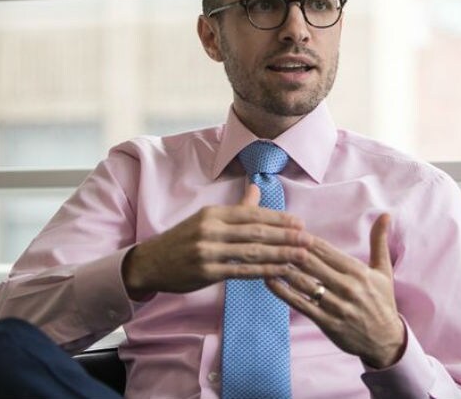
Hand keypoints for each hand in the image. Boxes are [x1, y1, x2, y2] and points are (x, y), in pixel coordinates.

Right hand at [122, 184, 311, 299]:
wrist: (151, 262)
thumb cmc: (183, 239)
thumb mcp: (206, 218)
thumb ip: (236, 208)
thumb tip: (257, 188)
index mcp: (213, 214)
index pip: (251, 214)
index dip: (277, 218)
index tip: (299, 222)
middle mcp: (211, 229)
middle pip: (255, 231)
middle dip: (285, 236)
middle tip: (308, 238)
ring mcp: (208, 251)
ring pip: (251, 251)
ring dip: (280, 254)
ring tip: (302, 256)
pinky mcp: (207, 272)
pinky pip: (241, 271)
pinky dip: (263, 271)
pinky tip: (280, 272)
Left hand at [267, 214, 404, 367]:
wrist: (385, 340)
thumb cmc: (381, 301)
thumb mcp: (383, 271)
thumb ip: (379, 241)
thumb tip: (386, 214)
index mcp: (357, 272)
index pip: (325, 250)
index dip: (305, 239)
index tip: (287, 228)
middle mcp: (347, 287)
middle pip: (311, 263)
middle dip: (289, 250)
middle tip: (269, 237)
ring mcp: (335, 306)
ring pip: (303, 282)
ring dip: (282, 268)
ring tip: (264, 256)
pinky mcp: (326, 322)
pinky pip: (300, 303)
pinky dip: (283, 291)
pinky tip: (269, 280)